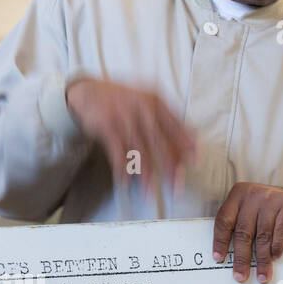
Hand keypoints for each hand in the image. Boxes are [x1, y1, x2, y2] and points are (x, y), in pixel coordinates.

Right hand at [65, 78, 195, 192]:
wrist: (87, 91)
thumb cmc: (124, 101)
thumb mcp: (148, 102)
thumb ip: (168, 120)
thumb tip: (194, 142)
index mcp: (156, 101)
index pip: (175, 126)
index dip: (186, 144)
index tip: (195, 161)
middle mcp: (141, 107)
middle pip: (160, 141)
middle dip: (170, 166)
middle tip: (176, 185)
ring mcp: (123, 116)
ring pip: (139, 151)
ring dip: (145, 175)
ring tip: (150, 193)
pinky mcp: (107, 126)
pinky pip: (117, 152)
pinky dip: (121, 170)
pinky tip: (125, 183)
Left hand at [212, 182, 282, 283]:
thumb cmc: (266, 206)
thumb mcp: (248, 207)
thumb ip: (238, 223)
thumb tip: (232, 255)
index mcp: (238, 195)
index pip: (224, 220)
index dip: (220, 241)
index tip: (219, 258)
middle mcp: (253, 195)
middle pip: (243, 232)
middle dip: (242, 258)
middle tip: (241, 275)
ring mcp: (271, 200)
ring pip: (263, 235)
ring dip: (262, 259)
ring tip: (262, 275)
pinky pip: (280, 231)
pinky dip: (277, 247)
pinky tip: (275, 257)